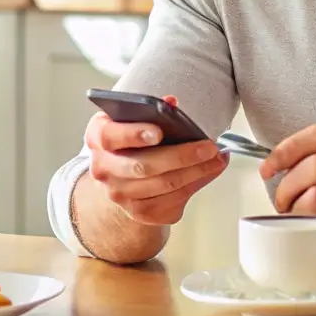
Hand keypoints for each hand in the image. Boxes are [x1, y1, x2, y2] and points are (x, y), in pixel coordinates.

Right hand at [84, 96, 226, 225]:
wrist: (123, 177)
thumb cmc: (132, 141)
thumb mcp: (133, 120)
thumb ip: (151, 110)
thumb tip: (171, 103)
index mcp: (98, 137)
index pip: (110, 135)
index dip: (133, 134)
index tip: (159, 131)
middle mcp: (104, 169)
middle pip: (143, 166)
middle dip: (181, 156)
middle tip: (208, 147)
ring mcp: (120, 194)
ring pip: (164, 185)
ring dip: (197, 171)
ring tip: (218, 158)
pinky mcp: (140, 212)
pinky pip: (173, 200)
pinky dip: (196, 184)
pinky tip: (210, 170)